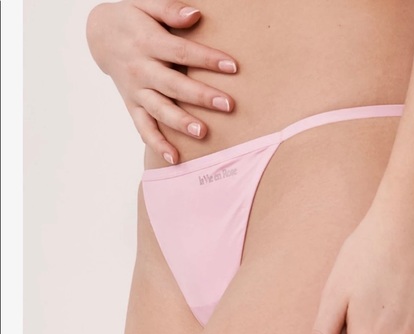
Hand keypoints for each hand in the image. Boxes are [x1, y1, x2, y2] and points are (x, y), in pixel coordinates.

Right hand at [86, 0, 238, 162]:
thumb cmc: (132, 20)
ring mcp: (136, 91)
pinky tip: (174, 158)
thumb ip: (169, 10)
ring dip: (180, 123)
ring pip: (159, 109)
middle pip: (173, 85)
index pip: (181, 52)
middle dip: (200, 96)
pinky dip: (157, 144)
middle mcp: (141, 69)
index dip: (207, 59)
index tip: (233, 67)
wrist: (100, 36)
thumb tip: (195, 14)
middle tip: (227, 105)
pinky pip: (144, 128)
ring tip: (202, 133)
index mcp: (147, 42)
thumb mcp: (145, 5)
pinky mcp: (133, 106)